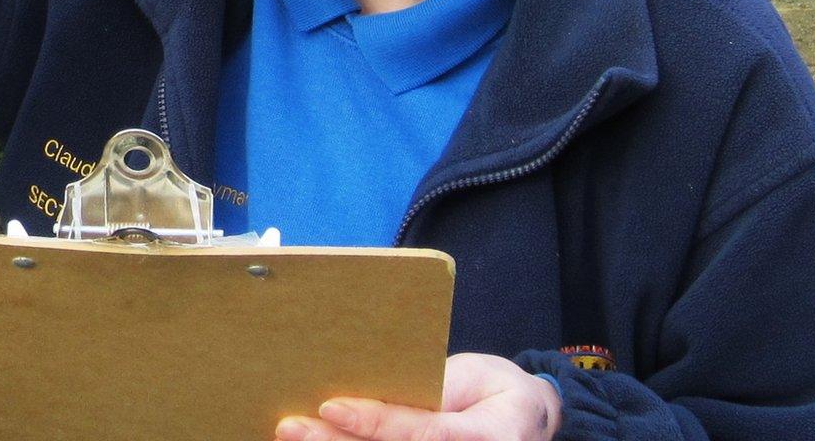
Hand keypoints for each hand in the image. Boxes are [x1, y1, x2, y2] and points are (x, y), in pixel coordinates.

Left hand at [275, 354, 561, 440]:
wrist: (523, 420)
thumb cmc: (493, 391)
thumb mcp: (471, 379)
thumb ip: (427, 392)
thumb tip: (369, 388)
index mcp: (485, 436)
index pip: (422, 432)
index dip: (376, 422)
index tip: (331, 405)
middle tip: (290, 427)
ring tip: (291, 436)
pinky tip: (315, 440)